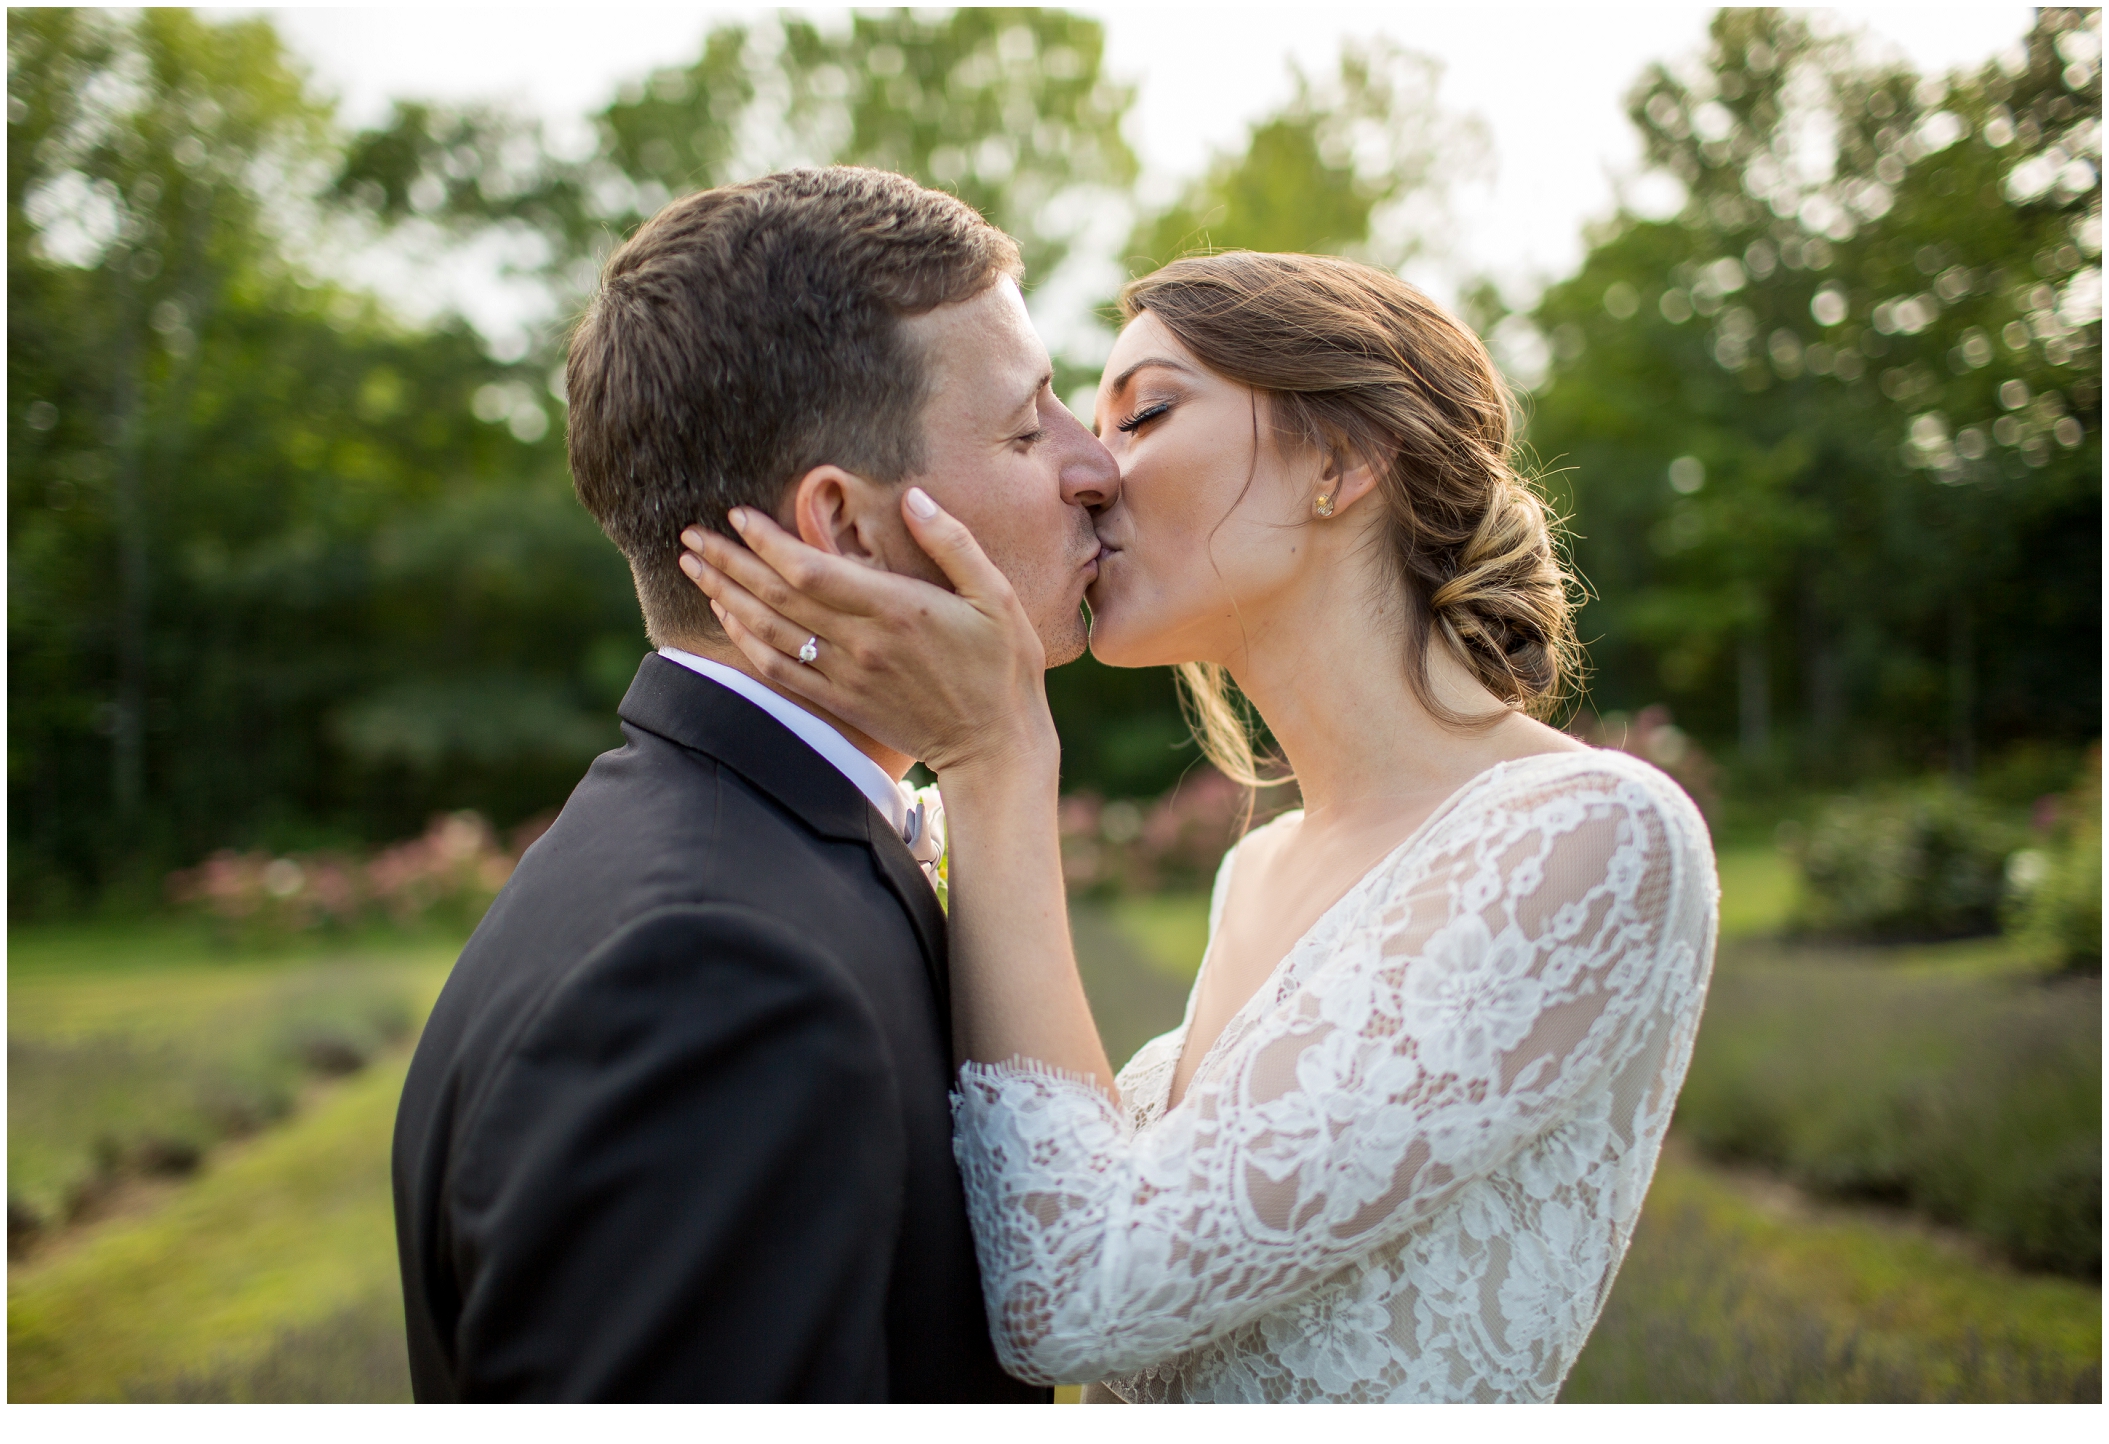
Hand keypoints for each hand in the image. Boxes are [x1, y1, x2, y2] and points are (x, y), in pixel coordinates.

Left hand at [679, 487, 1057, 779]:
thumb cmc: (1003, 667)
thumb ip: (953, 543)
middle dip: (729, 561)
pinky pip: (780, 671)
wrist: (995, 747)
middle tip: (690, 534)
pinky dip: (747, 642)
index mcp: (897, 609)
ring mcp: (847, 676)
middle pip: (777, 596)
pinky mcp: (841, 702)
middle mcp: (862, 643)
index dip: (767, 541)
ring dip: (726, 596)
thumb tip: (914, 497)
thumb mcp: (997, 596)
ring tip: (694, 566)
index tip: (737, 515)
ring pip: (769, 632)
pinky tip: (727, 617)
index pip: (812, 570)